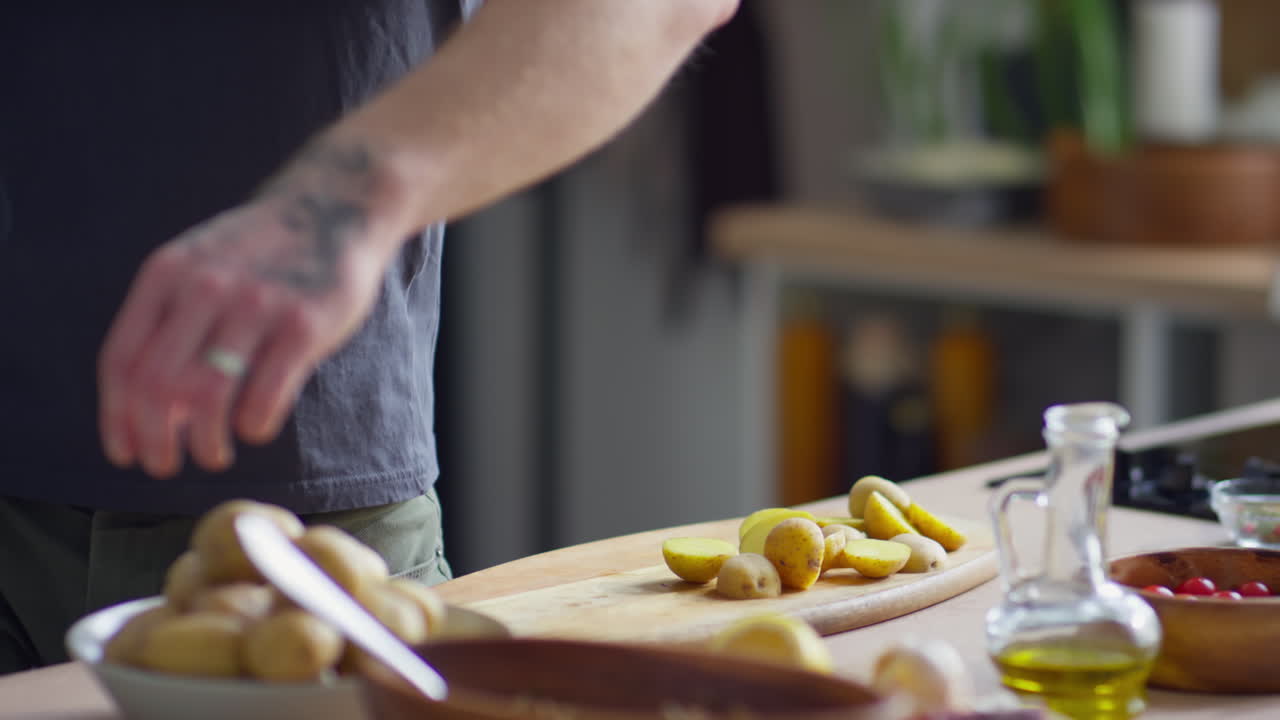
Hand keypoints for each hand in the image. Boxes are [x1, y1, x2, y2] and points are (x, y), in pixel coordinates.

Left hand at [99, 146, 398, 477]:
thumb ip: (169, 319)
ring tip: (213, 455)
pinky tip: (256, 429)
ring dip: (204, 442)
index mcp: (167, 275)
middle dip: (156, 440)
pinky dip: (253, 426)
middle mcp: (205, 287)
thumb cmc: (263, 251)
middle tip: (167, 465)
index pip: (122, 362)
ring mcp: (256, 305)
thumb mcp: (200, 263)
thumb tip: (143, 404)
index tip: (127, 454)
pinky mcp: (304, 324)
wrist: (335, 206)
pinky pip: (264, 396)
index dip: (118, 419)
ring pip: (206, 397)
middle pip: (157, 387)